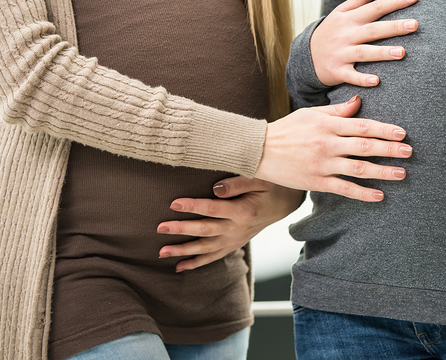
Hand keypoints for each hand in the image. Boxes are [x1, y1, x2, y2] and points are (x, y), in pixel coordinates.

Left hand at [157, 177, 304, 272]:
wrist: (285, 203)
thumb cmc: (271, 186)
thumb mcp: (260, 178)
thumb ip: (237, 183)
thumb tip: (214, 188)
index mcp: (244, 211)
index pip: (213, 209)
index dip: (193, 206)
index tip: (173, 203)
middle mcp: (238, 229)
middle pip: (205, 231)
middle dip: (181, 230)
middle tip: (160, 228)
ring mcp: (236, 239)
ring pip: (206, 248)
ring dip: (183, 251)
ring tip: (162, 252)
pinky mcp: (234, 244)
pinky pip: (214, 256)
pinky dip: (196, 263)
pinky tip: (179, 267)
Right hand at [255, 94, 409, 201]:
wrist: (259, 150)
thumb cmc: (288, 129)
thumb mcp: (312, 113)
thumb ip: (338, 111)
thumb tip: (359, 102)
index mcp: (328, 125)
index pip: (363, 126)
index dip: (384, 130)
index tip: (403, 133)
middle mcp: (328, 144)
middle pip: (365, 147)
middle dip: (390, 149)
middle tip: (409, 152)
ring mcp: (323, 164)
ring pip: (358, 169)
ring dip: (382, 172)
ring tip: (401, 173)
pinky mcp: (317, 182)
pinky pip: (344, 189)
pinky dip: (363, 193)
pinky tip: (379, 195)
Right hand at [311, 0, 418, 86]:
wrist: (306, 55)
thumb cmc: (331, 31)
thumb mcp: (342, 11)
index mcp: (351, 18)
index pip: (375, 7)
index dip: (395, 2)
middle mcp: (347, 34)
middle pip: (373, 30)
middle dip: (394, 27)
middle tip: (415, 25)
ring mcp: (342, 53)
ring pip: (364, 52)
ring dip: (382, 53)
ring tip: (402, 53)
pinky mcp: (337, 70)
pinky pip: (351, 75)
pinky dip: (362, 79)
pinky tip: (376, 81)